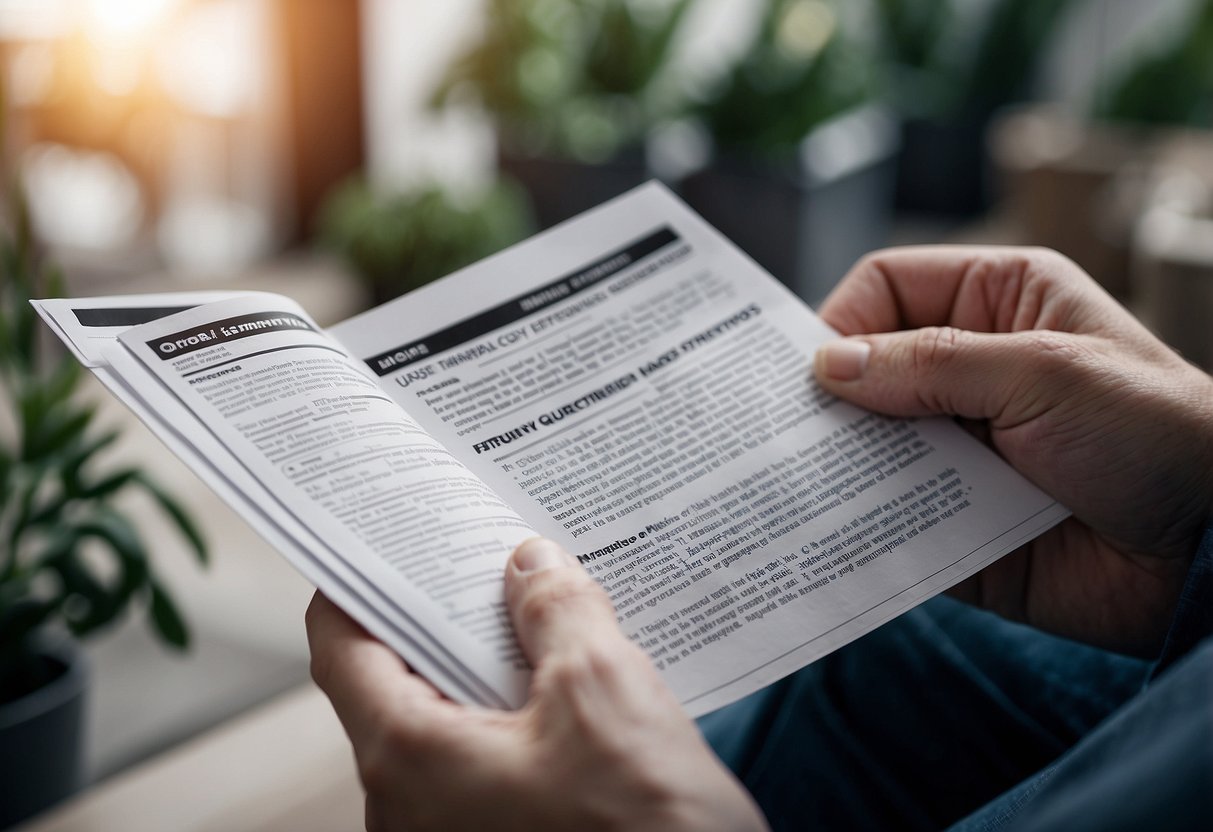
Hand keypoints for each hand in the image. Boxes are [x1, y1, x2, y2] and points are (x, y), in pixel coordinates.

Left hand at [306, 538, 765, 831]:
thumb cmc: (644, 829)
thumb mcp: (603, 689)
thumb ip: (556, 611)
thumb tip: (532, 565)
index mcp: (411, 758)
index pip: (341, 650)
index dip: (358, 587)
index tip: (386, 544)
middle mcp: (408, 807)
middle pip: (395, 684)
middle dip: (443, 618)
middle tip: (484, 561)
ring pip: (443, 726)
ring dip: (486, 666)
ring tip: (537, 613)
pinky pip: (480, 765)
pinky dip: (509, 715)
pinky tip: (564, 681)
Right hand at [813, 246, 1212, 655]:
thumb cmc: (1153, 430)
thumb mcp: (1044, 372)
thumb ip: (932, 364)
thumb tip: (826, 364)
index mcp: (996, 303)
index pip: (885, 288)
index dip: (840, 320)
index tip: (807, 374)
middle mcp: (968, 370)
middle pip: (864, 369)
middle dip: (826, 400)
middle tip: (783, 432)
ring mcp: (957, 447)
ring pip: (865, 444)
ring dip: (838, 465)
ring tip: (797, 485)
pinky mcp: (950, 518)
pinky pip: (884, 515)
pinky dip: (857, 524)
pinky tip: (828, 533)